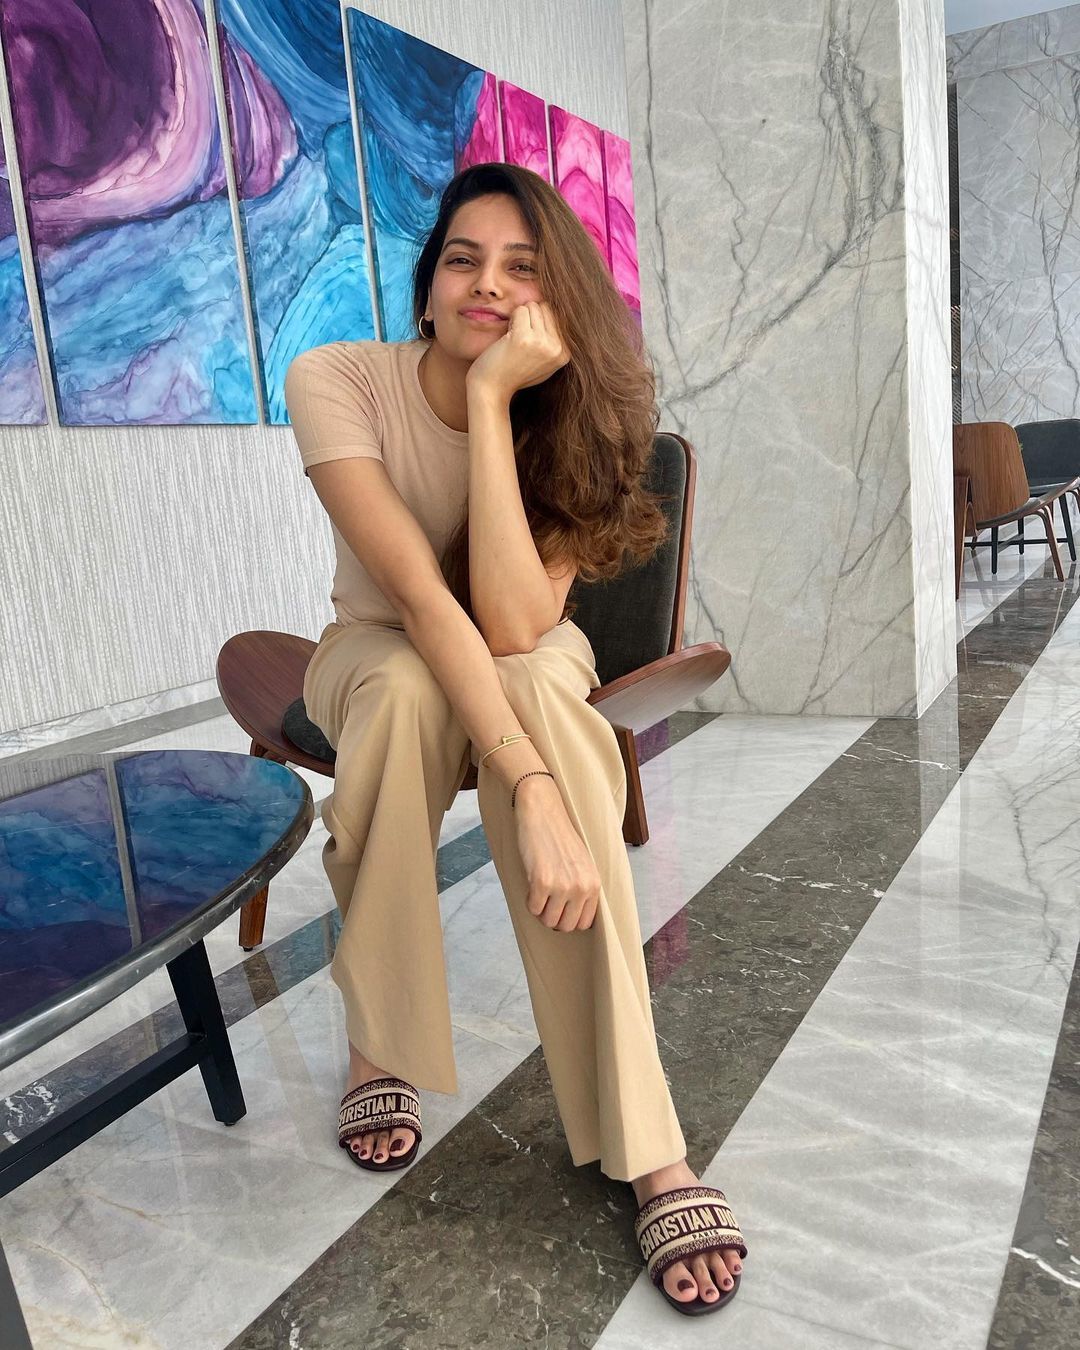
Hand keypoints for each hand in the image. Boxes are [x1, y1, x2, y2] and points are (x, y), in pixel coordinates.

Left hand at [465, 301, 569, 403]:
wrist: (492, 389)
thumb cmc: (512, 374)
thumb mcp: (542, 362)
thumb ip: (552, 342)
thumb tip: (560, 315)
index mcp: (564, 354)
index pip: (556, 317)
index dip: (537, 324)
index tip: (527, 344)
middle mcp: (557, 348)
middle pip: (546, 309)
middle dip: (529, 318)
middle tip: (518, 339)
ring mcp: (542, 343)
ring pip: (533, 307)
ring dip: (519, 318)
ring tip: (513, 339)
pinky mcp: (524, 338)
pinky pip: (520, 310)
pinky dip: (511, 319)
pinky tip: (507, 337)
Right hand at [513, 776, 600, 931]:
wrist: (543, 812)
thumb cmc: (559, 837)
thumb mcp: (582, 864)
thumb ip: (583, 889)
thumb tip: (573, 919)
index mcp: (594, 884)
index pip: (584, 923)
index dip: (568, 919)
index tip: (560, 909)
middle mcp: (581, 887)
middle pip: (566, 926)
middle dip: (553, 917)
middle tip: (546, 901)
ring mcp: (562, 886)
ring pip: (548, 921)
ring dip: (540, 910)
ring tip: (539, 891)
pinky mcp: (542, 882)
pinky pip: (533, 908)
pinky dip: (529, 900)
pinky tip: (531, 883)